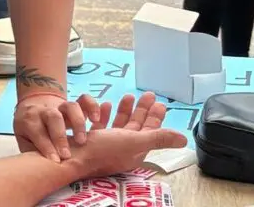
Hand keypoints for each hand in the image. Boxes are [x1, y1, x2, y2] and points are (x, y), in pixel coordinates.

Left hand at [14, 93, 101, 161]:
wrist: (31, 108)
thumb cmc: (29, 133)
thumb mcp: (25, 141)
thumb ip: (32, 151)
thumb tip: (41, 167)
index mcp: (29, 120)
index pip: (36, 131)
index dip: (46, 146)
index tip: (56, 161)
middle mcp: (44, 111)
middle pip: (53, 117)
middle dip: (60, 136)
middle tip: (68, 155)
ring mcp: (60, 106)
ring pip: (70, 106)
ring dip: (78, 122)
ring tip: (83, 140)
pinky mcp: (73, 104)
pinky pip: (84, 99)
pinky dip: (92, 106)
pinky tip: (96, 119)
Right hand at [69, 92, 186, 179]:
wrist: (69, 158)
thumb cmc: (100, 151)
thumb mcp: (133, 142)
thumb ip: (158, 138)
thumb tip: (184, 139)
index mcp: (134, 149)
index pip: (150, 131)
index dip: (156, 117)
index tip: (159, 103)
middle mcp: (122, 147)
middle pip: (137, 126)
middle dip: (143, 110)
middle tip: (148, 94)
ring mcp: (107, 144)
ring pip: (121, 124)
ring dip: (125, 110)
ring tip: (128, 96)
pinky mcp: (93, 141)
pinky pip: (103, 125)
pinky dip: (106, 114)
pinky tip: (105, 105)